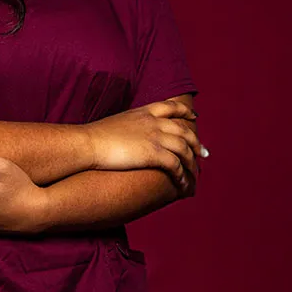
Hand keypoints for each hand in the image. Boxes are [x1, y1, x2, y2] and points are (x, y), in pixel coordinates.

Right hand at [85, 99, 202, 193]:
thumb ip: (128, 126)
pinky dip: (183, 176)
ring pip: (185, 149)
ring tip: (196, 174)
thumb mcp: (115, 123)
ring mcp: (155, 137)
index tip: (194, 118)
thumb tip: (126, 135)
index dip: (185, 112)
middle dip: (197, 142)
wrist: (87, 143)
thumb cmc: (93, 137)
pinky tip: (183, 184)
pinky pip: (177, 166)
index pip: (171, 107)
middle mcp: (153, 122)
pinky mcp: (154, 154)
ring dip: (193, 163)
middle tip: (204, 153)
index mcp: (143, 112)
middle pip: (184, 130)